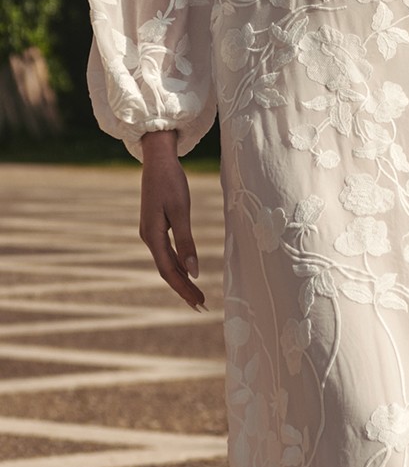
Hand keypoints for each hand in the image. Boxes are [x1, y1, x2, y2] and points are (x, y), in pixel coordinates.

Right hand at [139, 130, 205, 309]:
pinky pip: (167, 254)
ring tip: (197, 295)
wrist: (157, 159)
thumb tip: (194, 272)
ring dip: (182, 280)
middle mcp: (148, 237)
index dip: (184, 289)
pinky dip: (179, 266)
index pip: (169, 271)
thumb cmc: (171, 181)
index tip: (199, 303)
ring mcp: (150, 233)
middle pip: (167, 271)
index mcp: (152, 236)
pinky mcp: (155, 227)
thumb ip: (186, 242)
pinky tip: (189, 274)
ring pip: (167, 264)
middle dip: (184, 290)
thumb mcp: (181, 211)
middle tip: (202, 306)